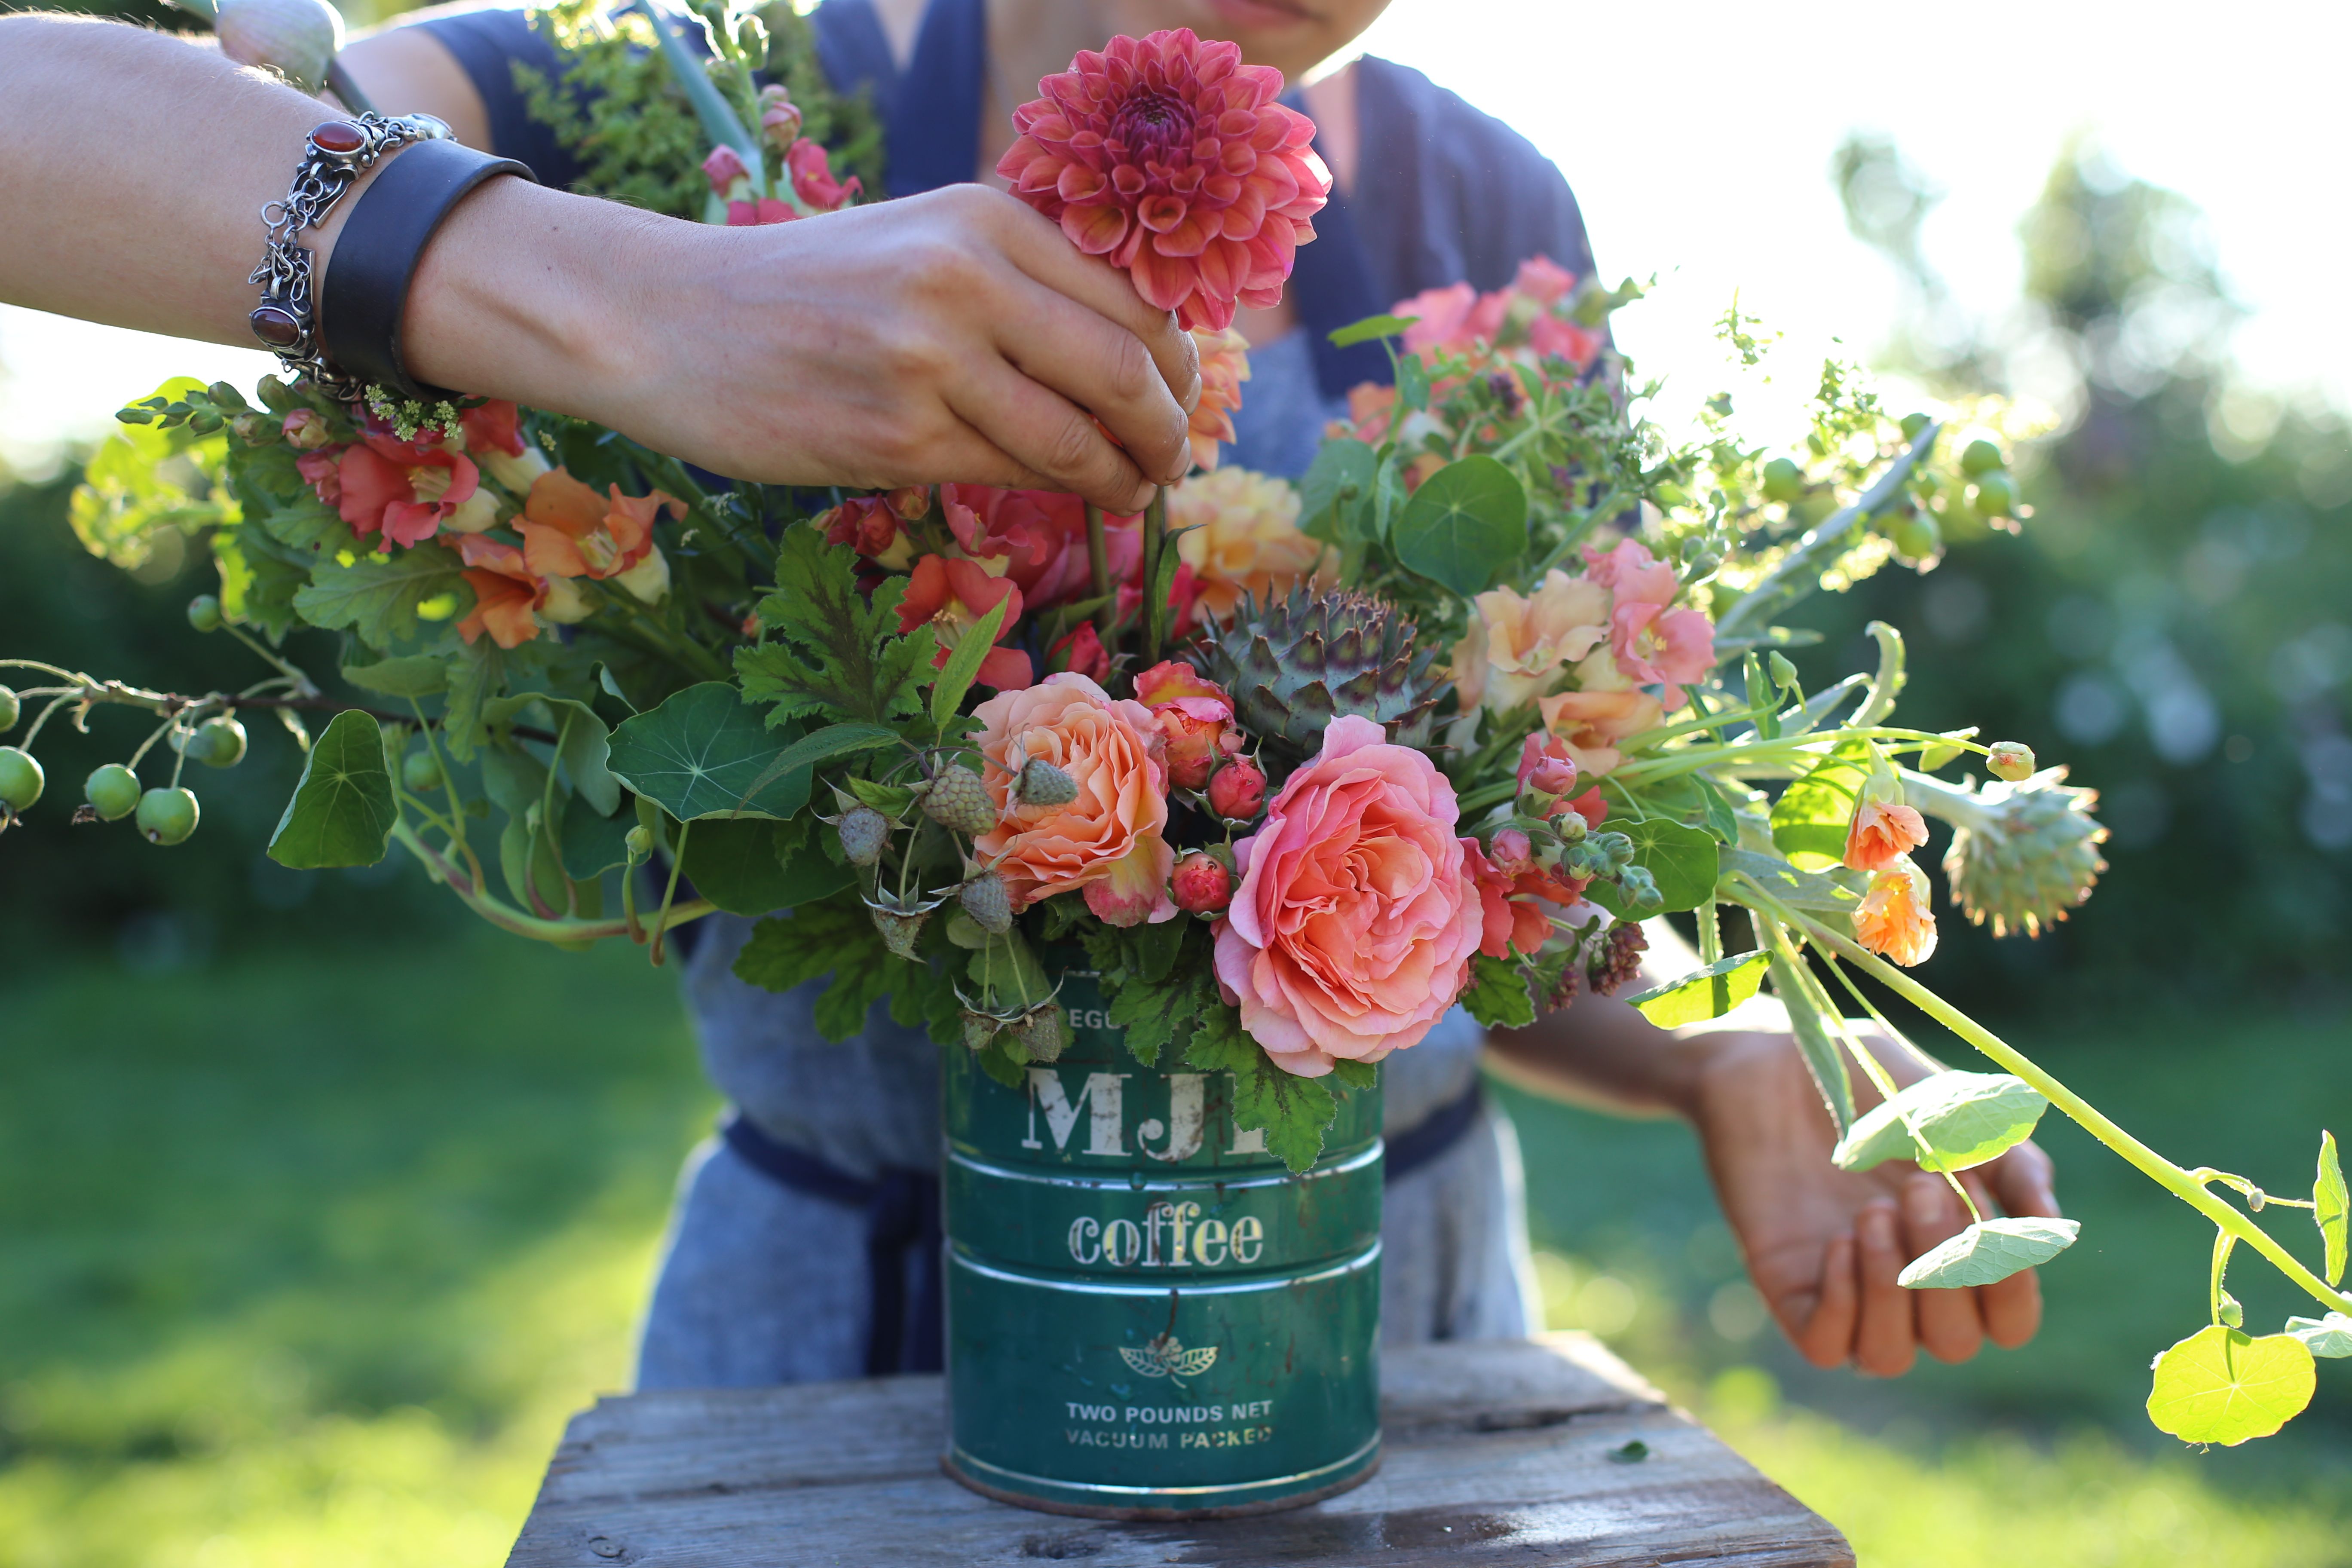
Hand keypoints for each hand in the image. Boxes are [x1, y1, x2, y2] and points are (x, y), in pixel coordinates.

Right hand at [404, 182, 1201, 512]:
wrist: (668, 320)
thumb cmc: (803, 289)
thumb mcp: (919, 240)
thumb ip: (1018, 279)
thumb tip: (1134, 351)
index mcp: (982, 217)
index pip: (1130, 297)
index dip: (1176, 363)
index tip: (1181, 398)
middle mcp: (964, 278)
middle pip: (1123, 370)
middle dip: (1165, 430)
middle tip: (1172, 460)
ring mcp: (929, 361)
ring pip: (1073, 437)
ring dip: (1122, 477)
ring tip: (1132, 491)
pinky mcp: (896, 437)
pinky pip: (1007, 474)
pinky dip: (1053, 493)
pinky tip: (1069, 498)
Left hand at [1684, 1030, 2060, 1374]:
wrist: (1774, 1061)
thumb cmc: (1871, 1085)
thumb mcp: (1957, 1114)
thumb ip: (2012, 1166)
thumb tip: (2048, 1226)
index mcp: (1959, 1250)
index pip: (2010, 1321)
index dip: (2012, 1288)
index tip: (1990, 1219)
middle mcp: (1909, 1284)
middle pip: (1957, 1342)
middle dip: (1946, 1270)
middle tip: (1915, 1187)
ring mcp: (1848, 1290)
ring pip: (1891, 1356)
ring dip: (1892, 1290)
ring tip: (1869, 1212)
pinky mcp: (1789, 1287)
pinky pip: (1827, 1346)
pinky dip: (1842, 1304)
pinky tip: (1835, 1242)